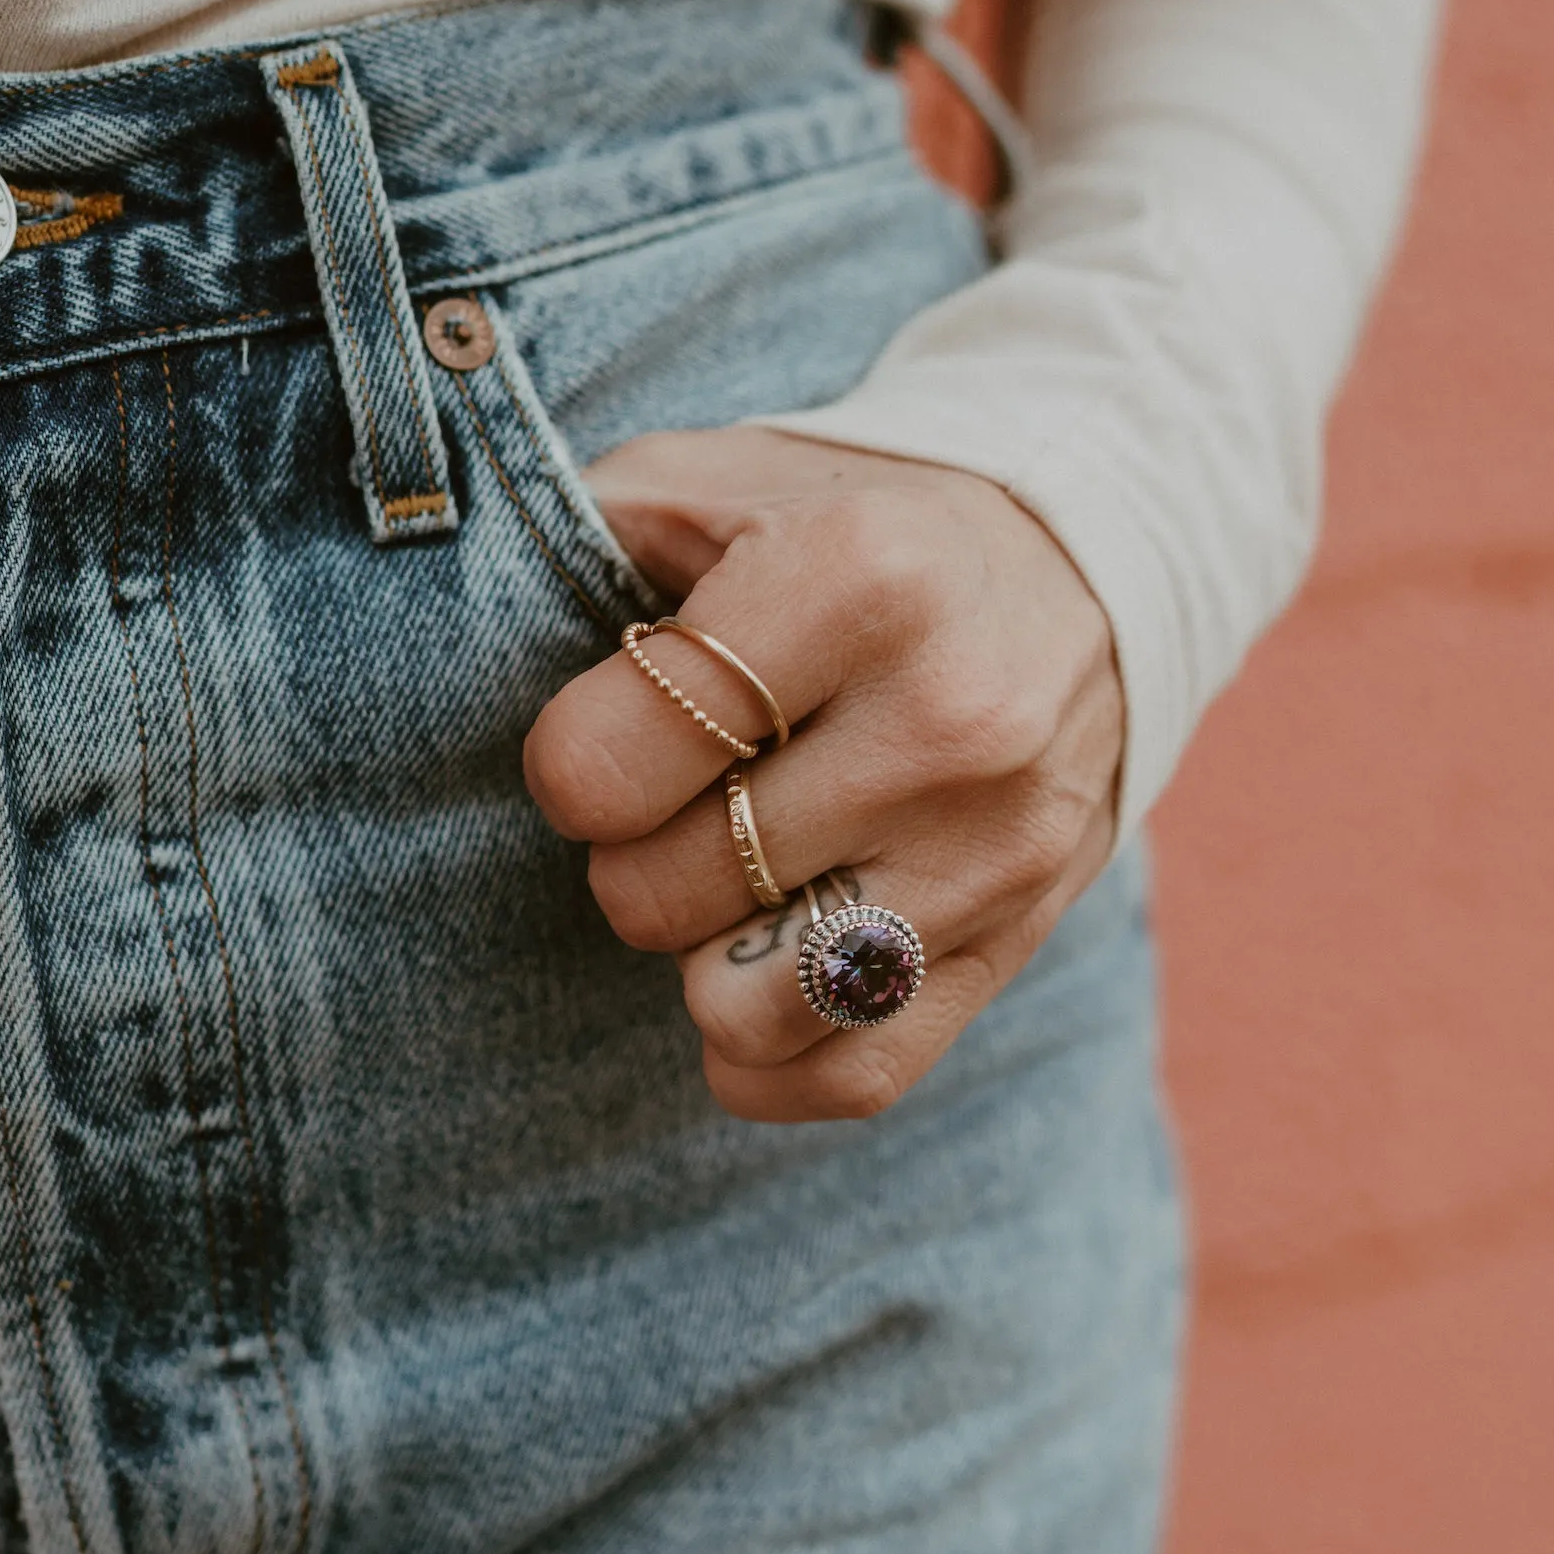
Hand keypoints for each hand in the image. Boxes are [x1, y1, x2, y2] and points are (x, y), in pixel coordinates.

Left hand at [522, 427, 1124, 1122]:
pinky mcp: (1019, 944)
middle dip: (634, 854)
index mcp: (857, 581)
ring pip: (744, 1011)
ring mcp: (992, 853)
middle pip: (660, 895)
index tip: (614, 729)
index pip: (605, 765)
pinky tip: (765, 968)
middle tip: (679, 799)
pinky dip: (773, 1054)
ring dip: (703, 958)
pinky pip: (847, 1077)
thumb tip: (468, 623)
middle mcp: (945, 726)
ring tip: (736, 876)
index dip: (572, 765)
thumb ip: (585, 532)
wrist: (1084, 567)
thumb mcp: (723, 476)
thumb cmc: (856, 525)